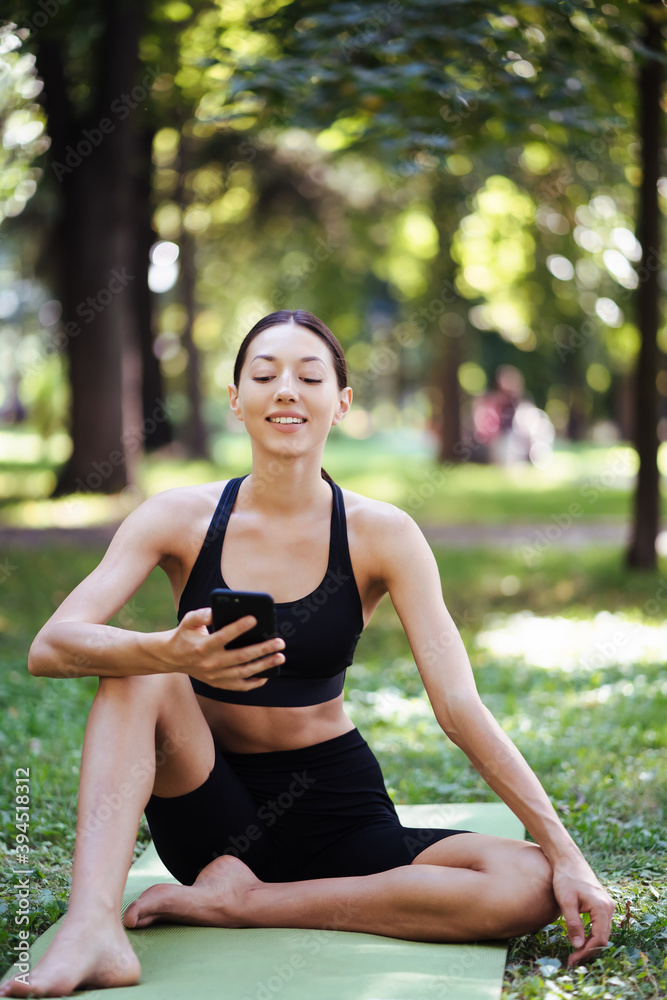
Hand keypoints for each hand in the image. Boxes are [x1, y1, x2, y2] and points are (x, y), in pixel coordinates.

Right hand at [164, 607, 284, 688]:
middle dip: (262, 649)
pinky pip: (240, 686)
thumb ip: (200, 615)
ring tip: (280, 657)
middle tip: (280, 642)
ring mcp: (215, 676)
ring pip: (244, 672)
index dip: (238, 627)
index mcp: (202, 646)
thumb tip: (215, 611)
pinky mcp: (218, 683)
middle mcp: (209, 663)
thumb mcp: (188, 622)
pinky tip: (268, 674)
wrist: (172, 658)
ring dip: (264, 665)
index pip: (223, 637)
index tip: (254, 618)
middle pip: (240, 657)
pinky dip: (255, 682)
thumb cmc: (185, 635)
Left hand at [551, 860, 614, 966]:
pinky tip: (581, 940)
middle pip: (603, 938)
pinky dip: (592, 935)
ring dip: (591, 945)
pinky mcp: (602, 904)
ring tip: (575, 954)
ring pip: (603, 933)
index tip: (573, 959)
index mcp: (602, 907)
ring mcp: (607, 905)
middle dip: (588, 951)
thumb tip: (578, 946)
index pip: (599, 938)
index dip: (587, 952)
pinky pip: (600, 925)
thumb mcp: (566, 901)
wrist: (568, 860)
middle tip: (572, 960)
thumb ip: (573, 924)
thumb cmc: (565, 878)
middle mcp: (609, 907)